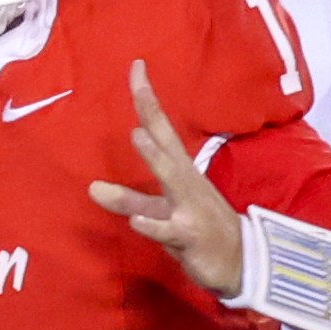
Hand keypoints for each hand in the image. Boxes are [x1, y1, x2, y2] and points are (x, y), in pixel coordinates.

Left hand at [86, 60, 244, 296]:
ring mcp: (190, 208)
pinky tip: (137, 221)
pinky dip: (154, 225)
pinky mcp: (190, 237)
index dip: (148, 99)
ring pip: (172, 180)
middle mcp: (186, 182)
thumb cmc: (197, 227)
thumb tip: (91, 187)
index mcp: (181, 171)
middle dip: (152, 113)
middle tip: (138, 84)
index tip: (136, 66)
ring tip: (137, 134)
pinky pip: (170, 231)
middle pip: (168, 144)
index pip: (162, 128)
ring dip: (155, 158)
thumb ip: (127, 199)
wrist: (239, 263)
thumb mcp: (161, 210)